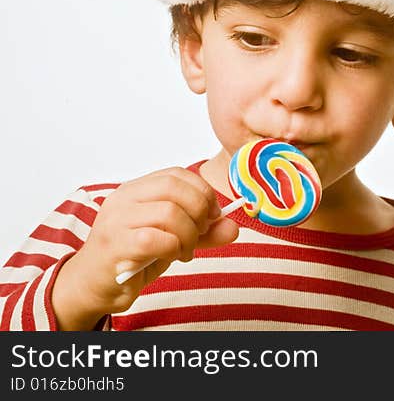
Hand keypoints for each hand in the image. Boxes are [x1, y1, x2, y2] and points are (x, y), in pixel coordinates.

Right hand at [51, 167, 238, 329]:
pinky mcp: (115, 244)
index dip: (202, 191)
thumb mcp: (174, 238)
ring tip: (184, 250)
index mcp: (136, 189)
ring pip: (170, 212)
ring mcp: (117, 220)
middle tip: (200, 233)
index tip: (213, 215)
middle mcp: (124, 198)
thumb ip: (203, 231)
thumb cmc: (133, 257)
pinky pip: (156, 239)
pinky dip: (174, 248)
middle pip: (175, 187)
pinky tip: (171, 257)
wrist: (94, 285)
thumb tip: (233, 226)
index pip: (177, 174)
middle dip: (199, 211)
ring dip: (189, 235)